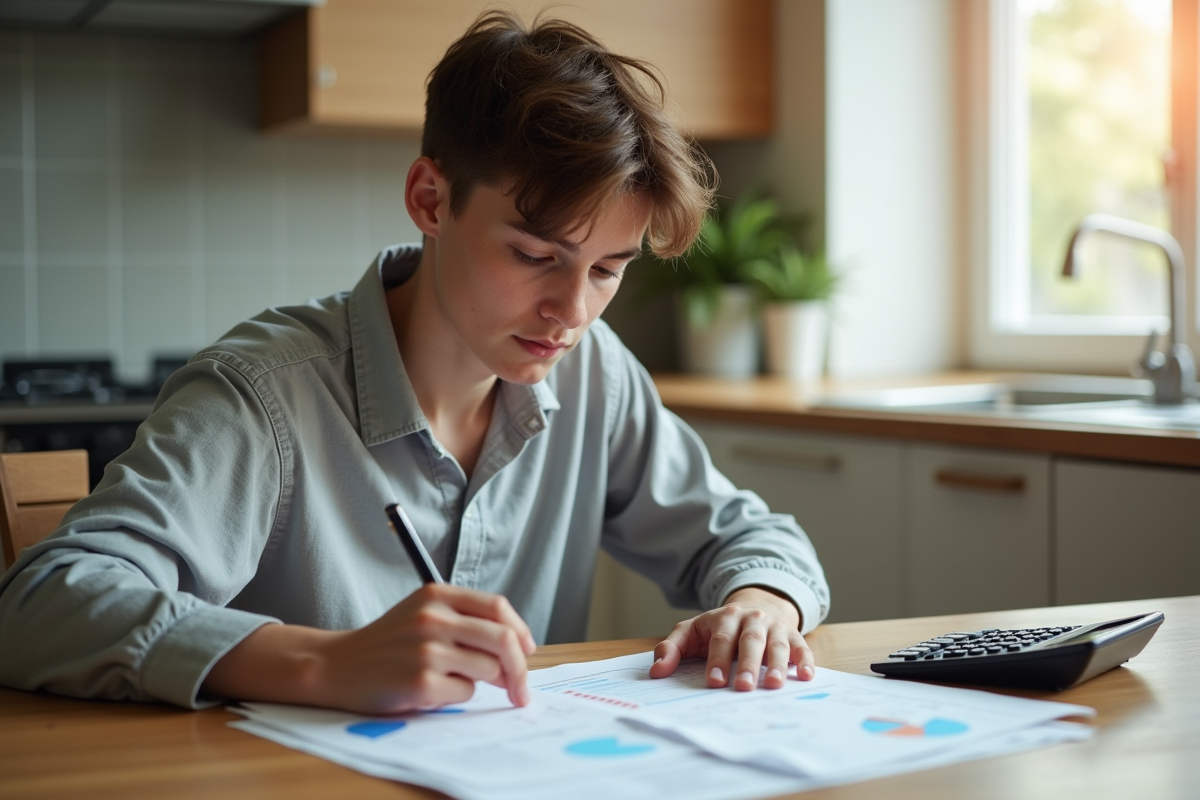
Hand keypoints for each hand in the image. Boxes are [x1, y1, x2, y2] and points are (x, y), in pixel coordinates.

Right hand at [203, 583, 536, 713]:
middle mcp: (433, 618)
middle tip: (520, 689)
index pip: (497, 607)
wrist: (337, 666)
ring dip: (478, 682)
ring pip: (487, 669)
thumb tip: (519, 644)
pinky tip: (431, 690)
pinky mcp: (421, 682)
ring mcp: (427, 650)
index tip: (527, 650)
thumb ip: (464, 618)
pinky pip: (464, 694)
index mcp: (436, 594)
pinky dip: (456, 697)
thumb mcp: (422, 612)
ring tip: (449, 680)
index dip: (520, 630)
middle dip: (519, 669)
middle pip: (503, 640)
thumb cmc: (388, 642)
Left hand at [649, 587, 813, 690]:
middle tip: (742, 687)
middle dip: (747, 664)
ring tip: (774, 685)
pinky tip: (805, 676)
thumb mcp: (691, 631)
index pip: (720, 639)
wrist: (755, 605)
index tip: (713, 682)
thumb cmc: (718, 627)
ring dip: (777, 664)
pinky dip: (805, 661)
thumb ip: (671, 649)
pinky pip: (801, 647)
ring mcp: (774, 627)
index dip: (717, 660)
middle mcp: (752, 619)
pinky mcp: (793, 635)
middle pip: (750, 641)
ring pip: (777, 644)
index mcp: (724, 618)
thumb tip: (656, 672)